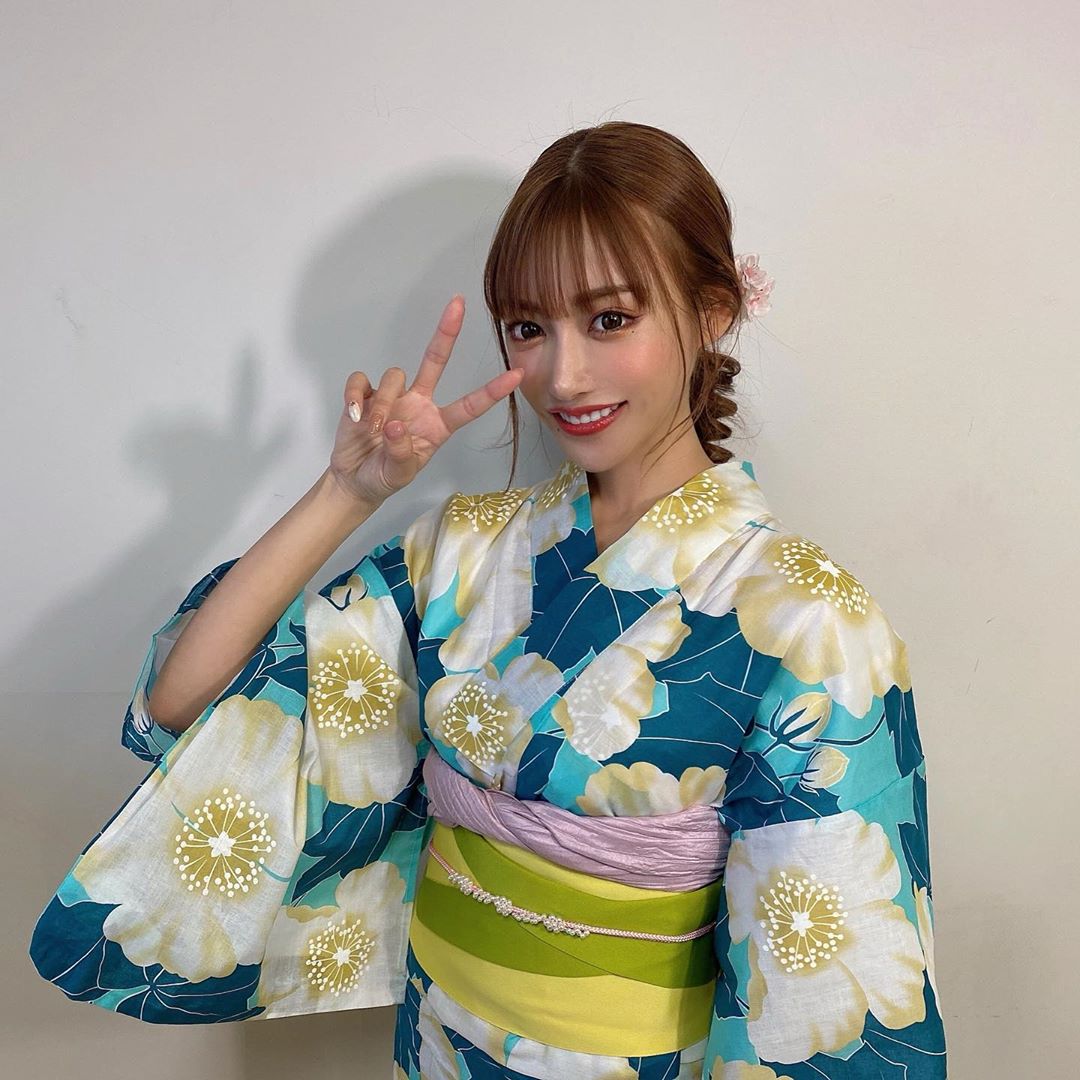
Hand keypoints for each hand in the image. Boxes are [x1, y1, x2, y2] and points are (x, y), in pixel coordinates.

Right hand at [327, 295, 523, 506]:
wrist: (354, 480)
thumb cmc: (384, 476)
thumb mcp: (399, 474)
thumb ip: (401, 453)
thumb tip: (395, 425)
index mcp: (438, 425)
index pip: (470, 405)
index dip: (492, 391)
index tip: (517, 375)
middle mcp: (419, 404)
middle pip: (435, 360)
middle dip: (446, 332)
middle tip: (458, 303)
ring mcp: (392, 396)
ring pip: (394, 375)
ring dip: (383, 402)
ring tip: (372, 430)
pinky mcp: (364, 394)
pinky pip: (362, 381)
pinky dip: (355, 397)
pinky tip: (355, 417)